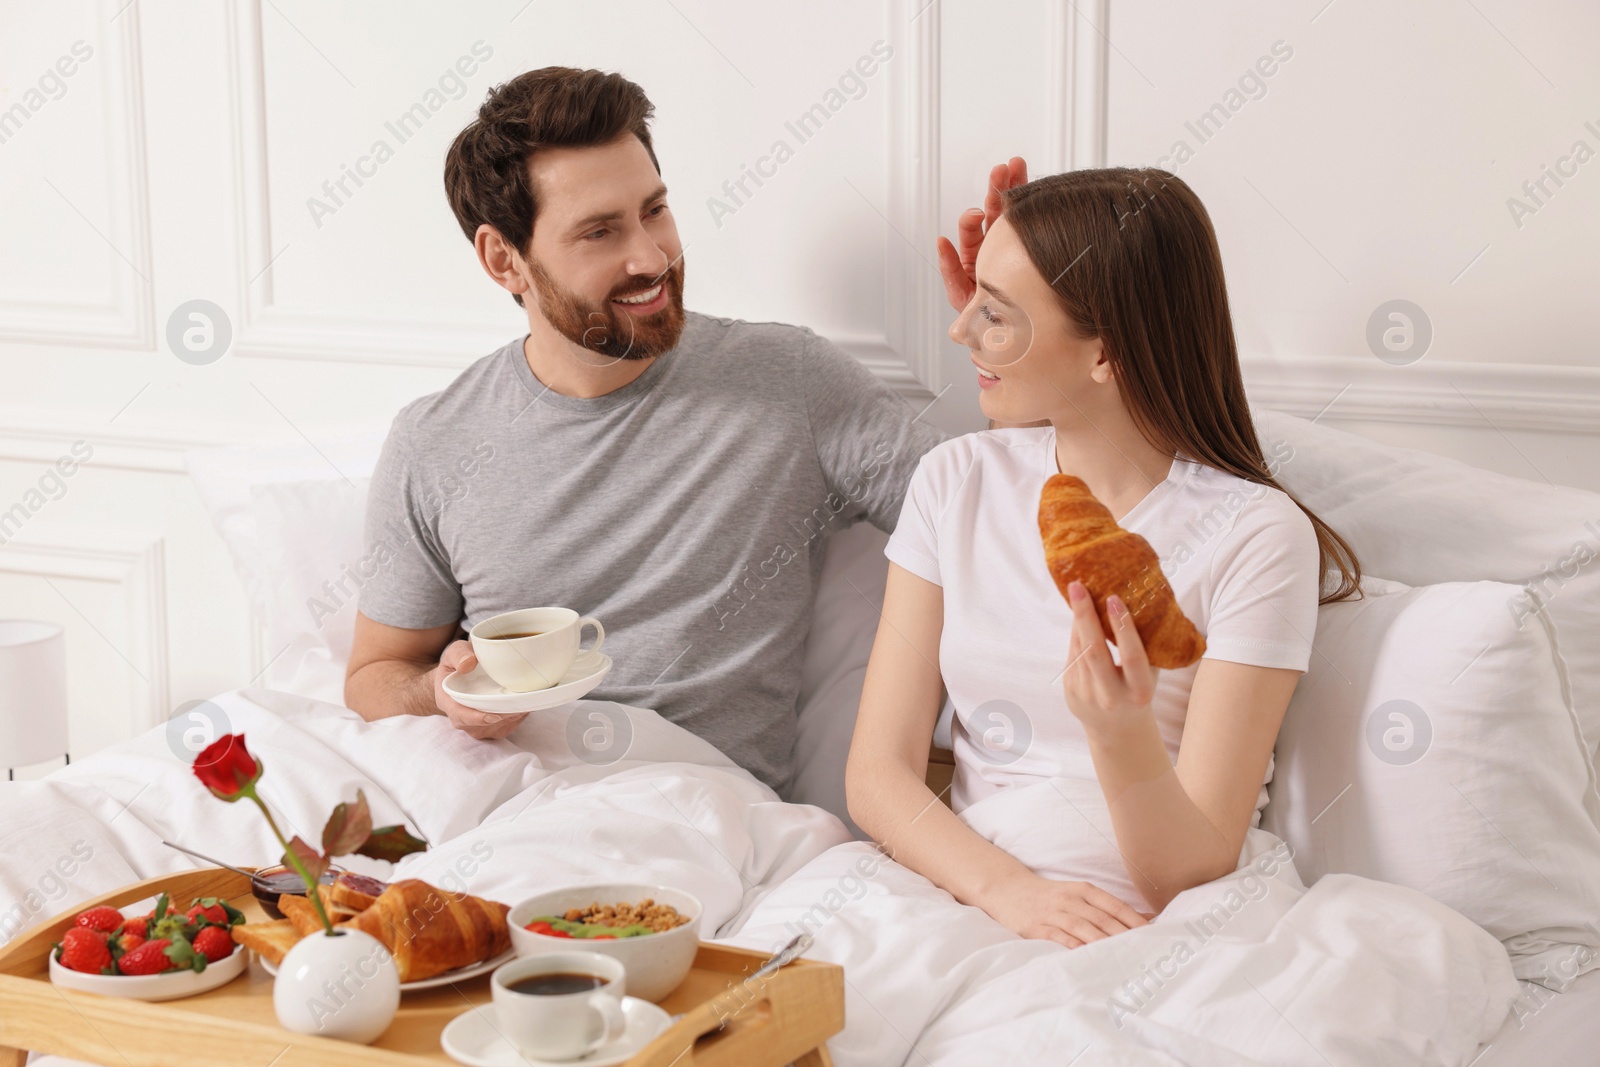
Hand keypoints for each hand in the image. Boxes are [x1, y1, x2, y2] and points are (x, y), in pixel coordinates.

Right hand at [433, 640, 527, 739]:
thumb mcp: (455, 652)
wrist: (460, 675)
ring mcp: (475, 725)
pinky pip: (504, 729)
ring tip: (526, 701)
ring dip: (511, 718)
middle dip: (502, 717)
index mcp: (448, 701)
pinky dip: (516, 719)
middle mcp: (460, 718)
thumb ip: (459, 655)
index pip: (460, 715)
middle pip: (481, 726)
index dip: (476, 718)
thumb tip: (468, 663)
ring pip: (495, 729)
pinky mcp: (489, 728)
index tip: (494, 716)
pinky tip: (524, 704)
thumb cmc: (458, 663)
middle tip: (521, 704)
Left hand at [936, 156, 1028, 310]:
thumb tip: (940, 241)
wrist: (1008, 332)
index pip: (971, 227)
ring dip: (1013, 186)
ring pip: (1012, 210)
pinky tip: (1035, 187)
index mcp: (974, 252)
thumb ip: (950, 268)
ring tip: (1017, 165)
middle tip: (1003, 168)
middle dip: (996, 188)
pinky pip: (1029, 225)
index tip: (978, 213)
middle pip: (993, 210)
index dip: (971, 217)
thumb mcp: (961, 293)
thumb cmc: (982, 315)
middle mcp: (993, 243)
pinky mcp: (1027, 249)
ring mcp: (1012, 242)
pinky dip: (1031, 206)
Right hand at [980, 868, 1147, 947]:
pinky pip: (1059, 937)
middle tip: (1145, 951)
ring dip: (1105, 943)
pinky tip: (1088, 957)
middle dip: (1126, 935)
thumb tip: (1147, 918)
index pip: (1115, 906)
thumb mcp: (1079, 894)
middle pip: (1103, 919)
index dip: (1135, 921)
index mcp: (1083, 890)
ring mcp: (1053, 913)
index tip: (1154, 935)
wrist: (1008, 890)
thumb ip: (1109, 907)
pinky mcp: (1037, 927)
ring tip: (1123, 957)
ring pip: (1084, 928)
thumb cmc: (1050, 896)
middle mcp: (1070, 899)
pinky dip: (1075, 947)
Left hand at [1062, 582, 1157, 735]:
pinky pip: (1073, 654)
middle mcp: (1111, 696)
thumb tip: (1135, 598)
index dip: (1123, 628)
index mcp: (1139, 692)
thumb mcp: (1148, 675)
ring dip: (1079, 619)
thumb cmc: (1138, 691)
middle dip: (1084, 616)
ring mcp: (1086, 695)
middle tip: (1078, 586)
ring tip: (1079, 591)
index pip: (1131, 657)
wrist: (1117, 730)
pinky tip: (1081, 617)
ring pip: (1080, 649)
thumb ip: (1145, 646)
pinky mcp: (1070, 690)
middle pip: (1094, 651)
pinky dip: (1077, 633)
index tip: (1114, 599)